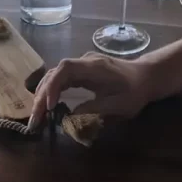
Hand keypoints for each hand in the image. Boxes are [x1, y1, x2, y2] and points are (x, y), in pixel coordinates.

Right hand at [28, 52, 151, 129]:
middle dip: (43, 95)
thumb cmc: (135, 91)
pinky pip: (61, 79)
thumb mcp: (119, 105)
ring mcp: (82, 65)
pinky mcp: (81, 72)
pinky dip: (51, 92)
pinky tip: (46, 106)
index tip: (49, 107)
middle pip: (55, 73)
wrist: (146, 77)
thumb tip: (69, 119)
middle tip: (35, 120)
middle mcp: (84, 62)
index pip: (66, 69)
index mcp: (94, 67)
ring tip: (37, 116)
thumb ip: (95, 110)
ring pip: (55, 75)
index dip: (53, 86)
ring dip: (44, 94)